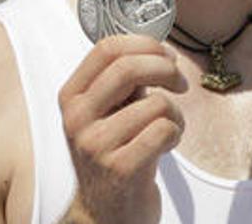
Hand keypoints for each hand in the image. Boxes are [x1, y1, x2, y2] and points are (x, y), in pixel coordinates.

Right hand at [59, 35, 186, 223]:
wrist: (103, 213)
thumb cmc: (111, 155)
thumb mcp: (104, 113)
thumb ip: (120, 83)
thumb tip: (154, 48)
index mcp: (71, 96)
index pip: (106, 49)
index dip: (144, 44)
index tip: (165, 55)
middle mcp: (77, 118)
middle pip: (128, 68)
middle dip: (166, 69)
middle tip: (179, 82)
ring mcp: (96, 144)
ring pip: (155, 103)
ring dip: (175, 113)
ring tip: (169, 128)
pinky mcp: (121, 168)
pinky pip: (164, 130)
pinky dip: (176, 133)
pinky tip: (166, 145)